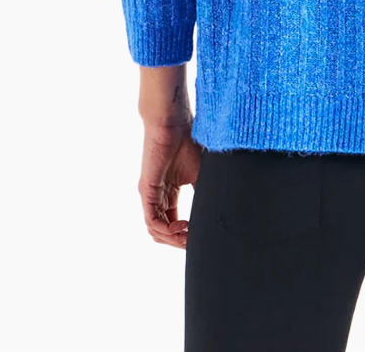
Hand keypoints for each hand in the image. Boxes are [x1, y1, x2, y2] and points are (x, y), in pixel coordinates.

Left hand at [138, 120, 201, 248]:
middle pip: (164, 231)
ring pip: (156, 230)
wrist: (174, 122)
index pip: (173, 222)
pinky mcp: (147, 191)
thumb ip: (204, 193)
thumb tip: (217, 212)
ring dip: (173, 239)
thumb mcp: (201, 173)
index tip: (200, 238)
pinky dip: (166, 230)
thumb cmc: (187, 140)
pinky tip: (182, 226)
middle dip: (179, 241)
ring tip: (189, 235)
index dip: (185, 235)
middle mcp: (158, 197)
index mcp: (169, 192)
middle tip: (195, 243)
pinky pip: (152, 221)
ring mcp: (151, 195)